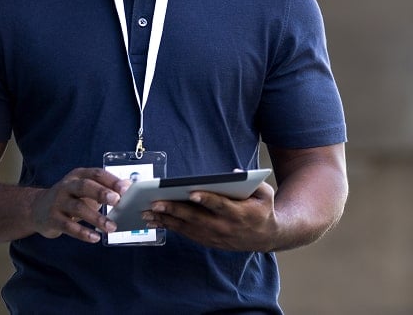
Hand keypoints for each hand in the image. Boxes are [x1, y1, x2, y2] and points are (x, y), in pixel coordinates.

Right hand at [30, 168, 128, 242]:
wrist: (37, 209)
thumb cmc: (70, 198)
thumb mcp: (85, 188)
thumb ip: (105, 187)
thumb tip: (128, 187)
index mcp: (78, 176)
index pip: (96, 174)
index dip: (111, 180)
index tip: (125, 188)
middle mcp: (67, 186)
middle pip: (85, 186)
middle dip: (101, 192)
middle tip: (117, 201)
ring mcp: (58, 202)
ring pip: (78, 208)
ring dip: (96, 218)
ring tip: (111, 227)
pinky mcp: (53, 219)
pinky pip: (69, 226)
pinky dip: (83, 233)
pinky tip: (95, 238)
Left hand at [141, 182, 278, 251]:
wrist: (266, 237)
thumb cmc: (263, 209)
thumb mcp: (265, 193)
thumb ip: (252, 181)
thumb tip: (235, 172)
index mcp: (240, 213)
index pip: (220, 205)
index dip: (206, 199)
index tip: (191, 193)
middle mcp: (225, 227)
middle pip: (196, 218)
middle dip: (175, 210)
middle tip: (155, 203)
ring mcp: (215, 236)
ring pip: (187, 228)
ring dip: (166, 220)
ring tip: (147, 213)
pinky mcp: (208, 241)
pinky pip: (187, 234)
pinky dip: (170, 227)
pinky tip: (156, 221)